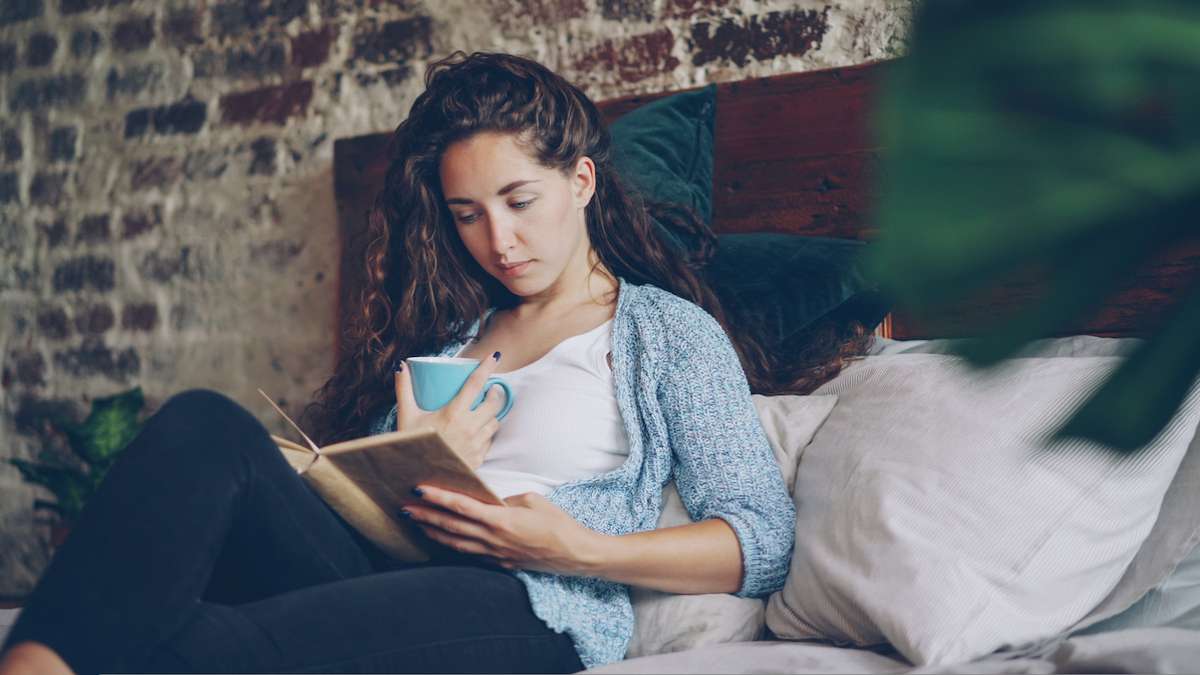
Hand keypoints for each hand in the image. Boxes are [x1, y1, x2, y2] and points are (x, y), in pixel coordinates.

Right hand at [394, 354, 507, 469]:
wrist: (415, 479)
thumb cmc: (411, 446)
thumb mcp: (406, 416)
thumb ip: (404, 389)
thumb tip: (401, 365)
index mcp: (453, 413)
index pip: (475, 384)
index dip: (487, 367)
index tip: (496, 356)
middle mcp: (469, 428)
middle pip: (494, 403)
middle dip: (495, 394)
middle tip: (491, 389)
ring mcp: (476, 444)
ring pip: (495, 423)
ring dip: (493, 414)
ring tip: (486, 410)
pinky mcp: (478, 459)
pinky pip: (489, 441)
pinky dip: (487, 434)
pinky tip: (480, 432)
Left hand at [402, 484, 602, 576]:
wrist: (574, 554)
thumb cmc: (558, 524)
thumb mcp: (534, 500)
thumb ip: (507, 499)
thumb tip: (490, 500)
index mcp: (501, 519)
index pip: (462, 506)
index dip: (439, 498)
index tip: (420, 489)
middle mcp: (493, 538)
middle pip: (451, 526)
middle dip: (425, 515)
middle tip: (404, 507)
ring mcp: (494, 554)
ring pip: (455, 543)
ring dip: (433, 532)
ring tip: (415, 522)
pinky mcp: (499, 563)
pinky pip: (468, 554)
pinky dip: (451, 546)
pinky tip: (440, 540)